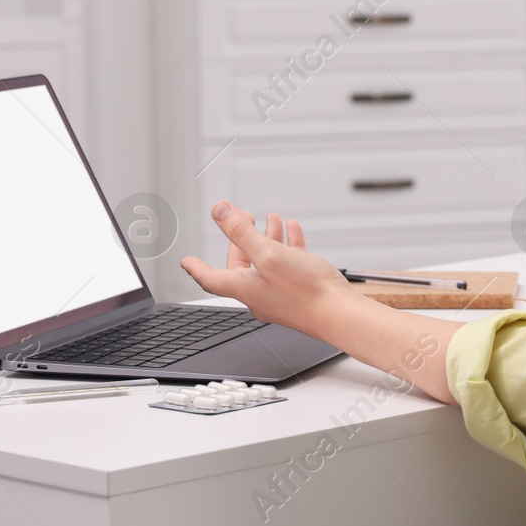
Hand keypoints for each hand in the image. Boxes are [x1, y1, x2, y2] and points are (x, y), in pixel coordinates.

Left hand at [180, 201, 353, 333]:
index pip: (210, 278)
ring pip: (266, 261)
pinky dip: (287, 244)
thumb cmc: (304, 291)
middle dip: (240, 238)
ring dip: (266, 237)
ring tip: (271, 218)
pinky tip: (293, 230)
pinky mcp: (300, 290)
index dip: (196, 267)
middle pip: (241, 264)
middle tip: (241, 217)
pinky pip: (288, 263)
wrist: (339, 313)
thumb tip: (219, 211)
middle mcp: (259, 293)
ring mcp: (280, 293)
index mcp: (244, 288)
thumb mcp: (267, 254)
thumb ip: (242, 231)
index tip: (186, 261)